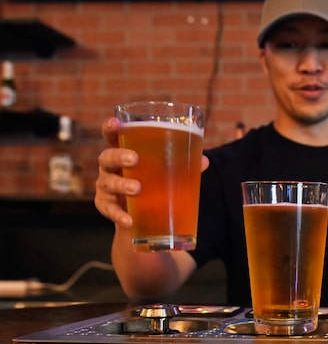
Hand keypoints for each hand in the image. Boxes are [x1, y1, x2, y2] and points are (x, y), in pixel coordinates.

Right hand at [94, 117, 209, 228]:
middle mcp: (111, 167)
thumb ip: (183, 165)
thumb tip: (204, 160)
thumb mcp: (165, 172)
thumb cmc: (153, 182)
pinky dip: (119, 214)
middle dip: (118, 156)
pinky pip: (109, 209)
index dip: (110, 128)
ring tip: (136, 188)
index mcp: (124, 151)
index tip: (116, 123)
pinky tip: (129, 219)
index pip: (113, 136)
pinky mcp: (106, 206)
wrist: (142, 216)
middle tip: (134, 159)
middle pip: (107, 157)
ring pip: (107, 182)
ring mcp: (106, 186)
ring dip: (121, 184)